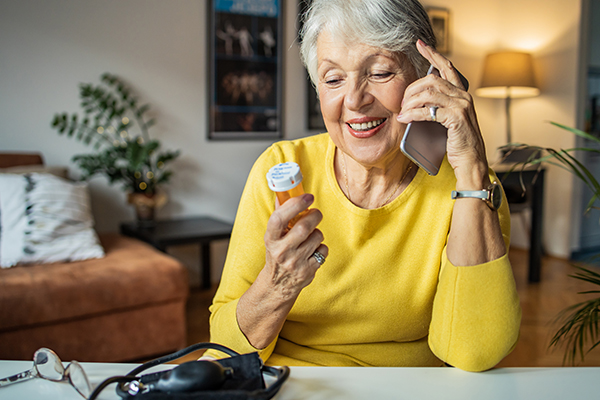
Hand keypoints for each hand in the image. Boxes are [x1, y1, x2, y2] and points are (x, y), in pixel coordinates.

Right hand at [264, 193, 327, 299]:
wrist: (278, 284)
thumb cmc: (278, 254)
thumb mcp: (273, 237)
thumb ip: (280, 216)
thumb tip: (284, 193)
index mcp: (270, 239)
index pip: (279, 218)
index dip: (294, 204)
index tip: (307, 197)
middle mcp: (281, 251)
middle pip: (304, 227)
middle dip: (314, 216)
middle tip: (316, 213)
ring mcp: (295, 263)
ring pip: (317, 237)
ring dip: (318, 233)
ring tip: (311, 236)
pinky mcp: (308, 271)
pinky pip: (323, 250)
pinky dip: (321, 247)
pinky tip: (313, 251)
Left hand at [397, 40, 489, 188]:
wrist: (470, 161)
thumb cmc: (456, 142)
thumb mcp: (446, 119)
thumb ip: (436, 106)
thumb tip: (414, 100)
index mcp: (461, 93)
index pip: (446, 67)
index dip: (433, 54)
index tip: (420, 44)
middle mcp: (463, 96)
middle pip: (431, 79)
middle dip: (411, 88)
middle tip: (401, 101)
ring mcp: (461, 106)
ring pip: (429, 93)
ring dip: (410, 101)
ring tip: (402, 111)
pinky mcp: (456, 119)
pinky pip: (429, 111)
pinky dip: (413, 114)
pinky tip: (405, 118)